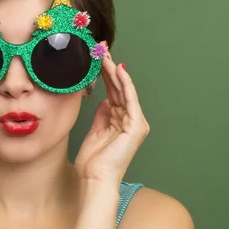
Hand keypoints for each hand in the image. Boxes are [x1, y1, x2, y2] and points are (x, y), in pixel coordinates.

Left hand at [74, 46, 149, 188]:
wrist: (95, 180)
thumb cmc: (93, 163)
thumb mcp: (95, 132)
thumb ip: (101, 115)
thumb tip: (103, 100)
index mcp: (120, 121)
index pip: (113, 92)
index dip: (105, 75)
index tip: (96, 58)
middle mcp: (130, 120)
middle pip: (119, 89)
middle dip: (110, 68)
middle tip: (101, 49)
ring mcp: (135, 123)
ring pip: (124, 91)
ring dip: (114, 72)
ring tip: (105, 55)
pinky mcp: (135, 126)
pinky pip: (130, 100)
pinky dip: (125, 85)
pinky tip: (117, 70)